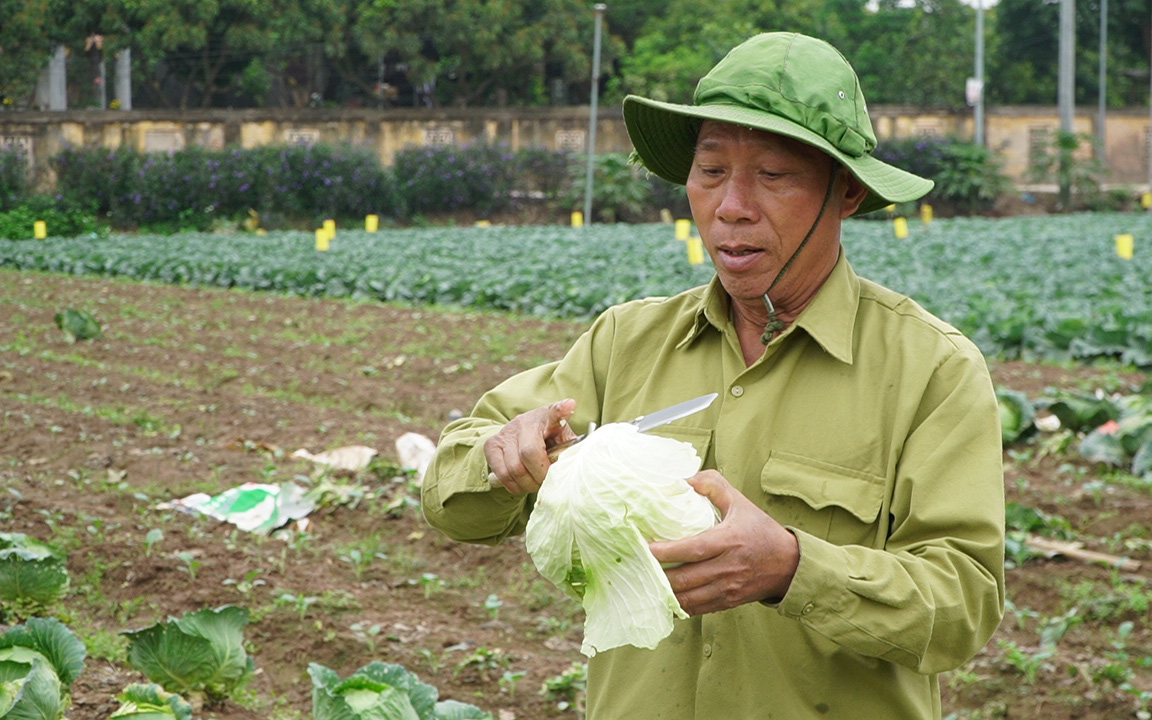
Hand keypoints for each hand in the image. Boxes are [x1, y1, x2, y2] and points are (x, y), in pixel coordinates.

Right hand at [484, 398, 576, 494]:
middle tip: (547, 482)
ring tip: (535, 484)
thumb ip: (570, 449)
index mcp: (546, 417)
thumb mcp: (562, 440)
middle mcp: (524, 422)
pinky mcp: (491, 444)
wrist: (521, 435)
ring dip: (527, 484)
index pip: (554, 412)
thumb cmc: (548, 440)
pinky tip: (521, 483)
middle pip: (530, 453)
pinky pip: (501, 473)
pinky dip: (513, 485)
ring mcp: (505, 432)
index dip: (561, 409)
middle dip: (540, 476)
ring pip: (514, 468)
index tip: (569, 405)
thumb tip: (577, 464)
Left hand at [649, 470, 799, 614]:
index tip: (647, 548)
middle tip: (637, 567)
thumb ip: (713, 485)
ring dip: (665, 593)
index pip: (694, 549)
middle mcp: (728, 567)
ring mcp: (728, 588)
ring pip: (689, 598)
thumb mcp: (740, 501)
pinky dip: (679, 606)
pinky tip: (663, 598)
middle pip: (686, 578)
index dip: (668, 551)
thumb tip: (685, 480)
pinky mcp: (728, 602)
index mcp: (729, 541)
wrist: (788, 564)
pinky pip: (697, 609)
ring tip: (645, 583)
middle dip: (659, 576)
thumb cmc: (760, 530)